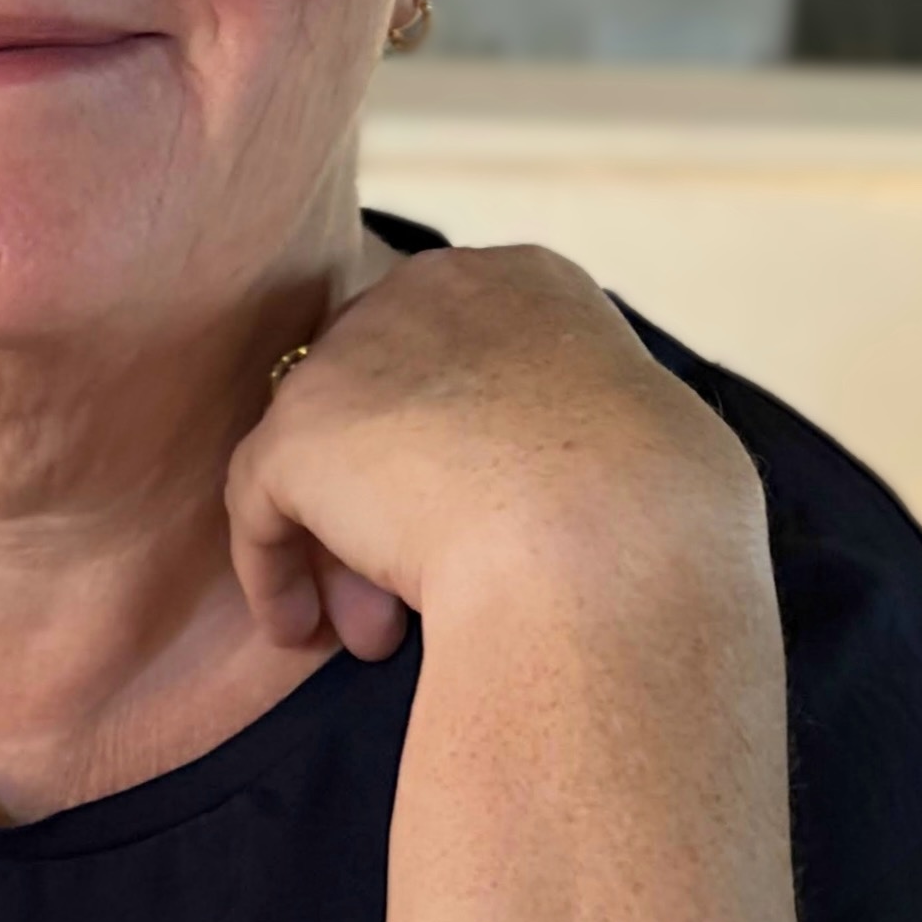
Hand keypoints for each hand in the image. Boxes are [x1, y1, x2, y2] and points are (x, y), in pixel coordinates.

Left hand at [226, 245, 763, 661]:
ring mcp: (357, 354)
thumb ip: (569, 441)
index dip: (459, 453)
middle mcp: (430, 289)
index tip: (485, 532)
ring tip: (377, 638)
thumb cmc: (658, 513)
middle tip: (410, 602)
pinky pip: (263, 502)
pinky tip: (299, 629)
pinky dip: (275, 568)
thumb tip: (529, 493)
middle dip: (396, 506)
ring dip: (348, 549)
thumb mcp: (636, 445)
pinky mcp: (301, 429)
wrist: (613, 538)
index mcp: (525, 283)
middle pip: (386, 404)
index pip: (456, 360)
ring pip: (330, 455)